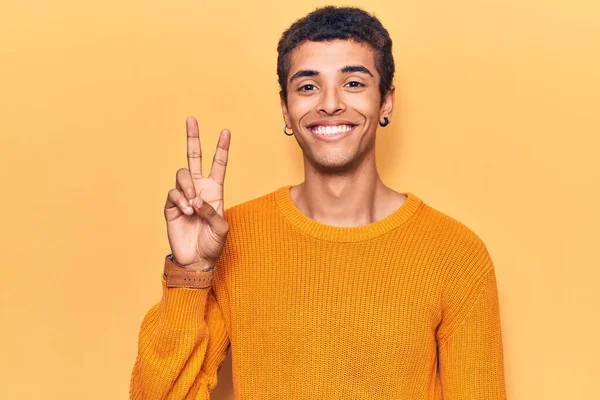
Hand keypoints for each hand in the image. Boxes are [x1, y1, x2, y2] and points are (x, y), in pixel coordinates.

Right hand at [163, 117, 230, 268]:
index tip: (226, 131)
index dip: (222, 148)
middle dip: (193, 138)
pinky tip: (186, 210)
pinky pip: (173, 193)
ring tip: (193, 205)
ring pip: (182, 175)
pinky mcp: (171, 206)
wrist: (196, 260)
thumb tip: (197, 200)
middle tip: (191, 120)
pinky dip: (180, 200)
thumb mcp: (221, 228)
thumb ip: (212, 212)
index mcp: (214, 191)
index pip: (218, 164)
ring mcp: (184, 196)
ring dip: (188, 187)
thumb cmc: (212, 244)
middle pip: (193, 158)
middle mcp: (199, 189)